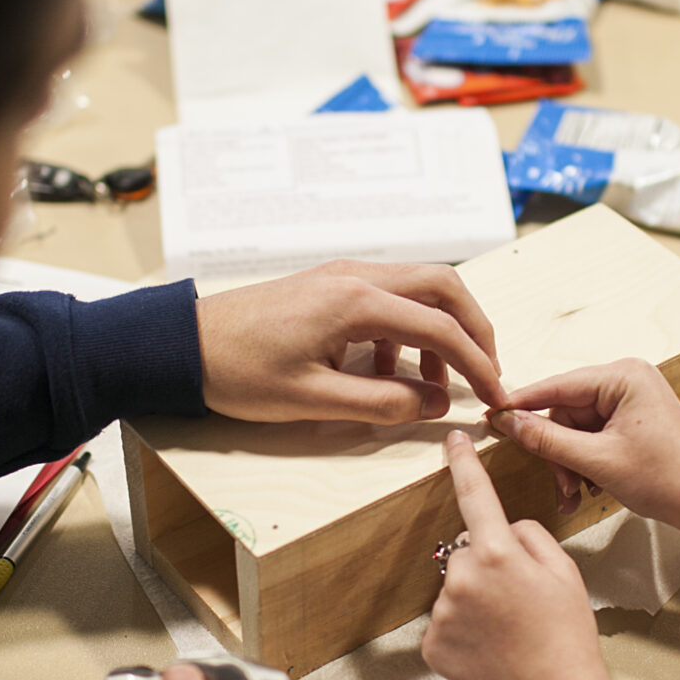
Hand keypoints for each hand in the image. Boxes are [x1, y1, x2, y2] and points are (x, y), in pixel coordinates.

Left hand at [195, 261, 505, 424]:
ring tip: (437, 383)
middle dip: (475, 330)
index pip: (441, 328)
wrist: (182, 345)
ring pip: (419, 288)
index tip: (497, 397)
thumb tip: (437, 404)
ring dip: (441, 330)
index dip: (478, 365)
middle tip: (488, 374)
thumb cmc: (238, 371)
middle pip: (445, 288)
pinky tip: (387, 370)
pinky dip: (406, 329)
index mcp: (356, 301)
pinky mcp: (330, 285)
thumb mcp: (313, 401)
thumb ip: (382, 402)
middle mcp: (357, 276)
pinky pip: (389, 297)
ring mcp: (343, 275)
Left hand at [421, 430, 616, 679]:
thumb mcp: (563, 571)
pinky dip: (462, 630)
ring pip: (455, 587)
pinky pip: (445, 621)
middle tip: (519, 599)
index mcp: (498, 553)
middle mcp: (462, 576)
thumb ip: (529, 537)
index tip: (453, 440)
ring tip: (507, 629)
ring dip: (474, 599)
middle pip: (466, 550)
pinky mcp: (432, 643)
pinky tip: (490, 646)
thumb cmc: (566, 635)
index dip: (463, 463)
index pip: (475, 494)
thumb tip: (504, 532)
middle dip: (487, 564)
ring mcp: (443, 612)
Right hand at [491, 358, 679, 529]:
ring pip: (575, 428)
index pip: (557, 386)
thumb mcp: (597, 461)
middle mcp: (627, 380)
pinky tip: (591, 485)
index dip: (522, 405)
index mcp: (624, 376)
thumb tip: (508, 422)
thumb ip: (546, 439)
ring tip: (579, 492)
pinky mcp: (631, 419)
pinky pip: (592, 435)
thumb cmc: (668, 479)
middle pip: (565, 411)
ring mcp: (630, 399)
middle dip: (559, 451)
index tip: (492, 415)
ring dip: (571, 462)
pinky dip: (586, 462)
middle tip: (562, 484)